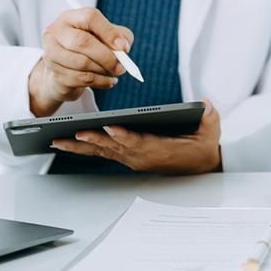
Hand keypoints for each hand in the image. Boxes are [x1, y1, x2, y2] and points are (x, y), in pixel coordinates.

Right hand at [29, 8, 134, 116]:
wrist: (68, 71)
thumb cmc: (92, 48)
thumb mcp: (109, 36)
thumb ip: (120, 36)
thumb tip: (123, 47)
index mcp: (71, 18)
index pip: (90, 17)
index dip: (109, 32)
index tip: (123, 47)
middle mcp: (56, 32)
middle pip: (82, 41)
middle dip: (107, 56)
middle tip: (121, 66)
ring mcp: (51, 53)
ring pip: (82, 63)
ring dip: (104, 70)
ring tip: (115, 72)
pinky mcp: (55, 73)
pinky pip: (82, 79)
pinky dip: (101, 82)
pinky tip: (109, 81)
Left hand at [51, 99, 221, 174]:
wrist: (201, 166)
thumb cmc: (203, 145)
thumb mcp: (211, 130)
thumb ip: (209, 117)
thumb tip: (205, 104)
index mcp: (162, 150)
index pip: (141, 142)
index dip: (125, 135)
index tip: (110, 127)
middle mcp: (144, 157)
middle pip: (115, 148)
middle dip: (95, 140)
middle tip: (76, 132)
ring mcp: (134, 159)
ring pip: (104, 152)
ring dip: (82, 147)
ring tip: (59, 140)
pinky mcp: (129, 158)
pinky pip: (103, 153)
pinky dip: (85, 148)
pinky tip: (67, 142)